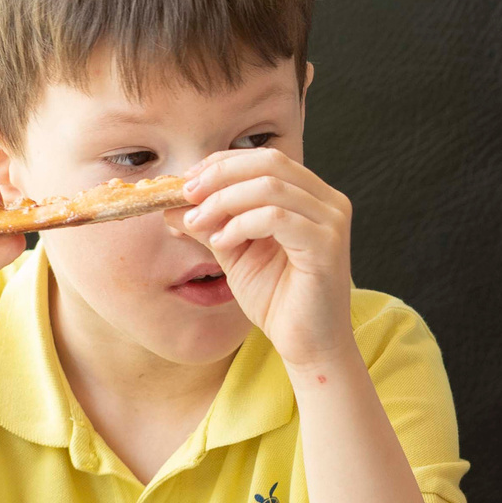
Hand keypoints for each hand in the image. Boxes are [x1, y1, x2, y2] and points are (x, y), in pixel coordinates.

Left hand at [179, 148, 355, 364]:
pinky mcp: (327, 245)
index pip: (264, 158)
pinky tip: (222, 242)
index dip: (221, 163)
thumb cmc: (277, 299)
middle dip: (219, 175)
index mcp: (310, 196)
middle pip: (269, 162)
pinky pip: (277, 217)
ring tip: (198, 223)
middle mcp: (327, 201)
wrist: (307, 344)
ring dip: (223, 200)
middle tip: (186, 194)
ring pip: (270, 186)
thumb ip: (210, 224)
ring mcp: (331, 221)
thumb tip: (171, 203)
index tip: (185, 182)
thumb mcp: (234, 252)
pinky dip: (241, 224)